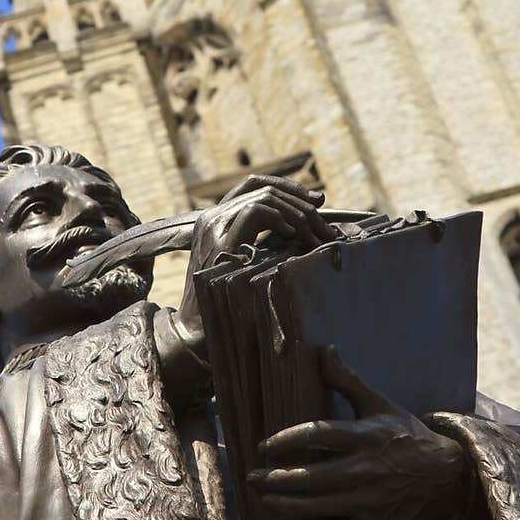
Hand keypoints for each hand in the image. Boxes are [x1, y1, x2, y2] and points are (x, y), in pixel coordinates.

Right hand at [173, 175, 336, 358]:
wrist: (194, 334)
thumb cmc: (227, 306)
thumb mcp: (245, 265)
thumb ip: (264, 244)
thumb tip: (303, 228)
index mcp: (216, 221)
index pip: (252, 185)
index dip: (287, 187)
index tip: (316, 201)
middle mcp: (211, 219)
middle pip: (261, 187)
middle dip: (300, 201)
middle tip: (325, 221)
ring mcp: (213, 228)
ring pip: (263, 197)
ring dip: (297, 213)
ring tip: (315, 236)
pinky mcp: (219, 243)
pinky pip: (256, 212)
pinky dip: (281, 219)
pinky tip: (294, 237)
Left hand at [248, 347, 469, 519]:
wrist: (451, 479)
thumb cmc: (408, 437)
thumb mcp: (381, 405)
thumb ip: (348, 380)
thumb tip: (323, 349)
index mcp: (367, 436)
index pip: (316, 434)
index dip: (284, 440)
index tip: (262, 446)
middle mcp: (368, 470)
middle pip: (310, 476)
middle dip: (275, 478)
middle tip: (252, 477)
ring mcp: (372, 502)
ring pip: (318, 507)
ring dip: (285, 504)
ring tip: (265, 497)